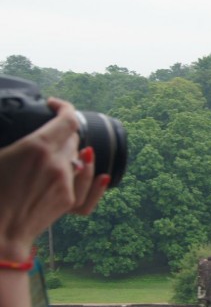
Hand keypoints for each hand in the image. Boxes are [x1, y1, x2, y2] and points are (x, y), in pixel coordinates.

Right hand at [0, 98, 108, 261]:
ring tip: (63, 154)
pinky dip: (92, 180)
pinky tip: (103, 176)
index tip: (55, 105)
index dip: (64, 107)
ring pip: (80, 160)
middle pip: (73, 139)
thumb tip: (20, 134)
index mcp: (38, 146)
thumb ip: (11, 139)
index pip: (67, 119)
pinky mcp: (70, 201)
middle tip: (48, 136)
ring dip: (73, 154)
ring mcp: (67, 182)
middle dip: (63, 134)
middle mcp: (58, 162)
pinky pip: (87, 187)